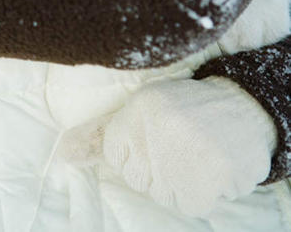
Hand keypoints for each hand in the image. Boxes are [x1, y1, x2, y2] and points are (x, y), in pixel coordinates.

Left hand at [101, 76, 276, 216]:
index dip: (135, 151)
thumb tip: (65, 154)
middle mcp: (152, 136)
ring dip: (181, 180)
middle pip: (137, 177)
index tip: (155, 141)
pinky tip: (211, 166)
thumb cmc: (190, 106)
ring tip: (197, 152)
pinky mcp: (200, 185)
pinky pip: (188, 203)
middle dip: (158, 168)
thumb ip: (108, 131)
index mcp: (137, 112)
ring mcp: (176, 162)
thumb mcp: (147, 104)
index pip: (114, 154)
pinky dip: (202, 192)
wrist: (244, 108)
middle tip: (180, 145)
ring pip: (162, 193)